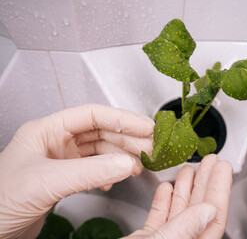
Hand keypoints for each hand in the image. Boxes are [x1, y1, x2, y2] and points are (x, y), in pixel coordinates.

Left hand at [0, 104, 153, 238]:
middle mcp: (56, 141)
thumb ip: (89, 172)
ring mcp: (62, 160)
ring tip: (138, 166)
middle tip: (149, 148)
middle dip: (127, 139)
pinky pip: (96, 169)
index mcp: (47, 130)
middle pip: (101, 132)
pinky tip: (114, 181)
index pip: (92, 115)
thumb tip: (125, 164)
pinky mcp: (66, 178)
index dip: (122, 119)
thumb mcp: (47, 181)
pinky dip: (110, 174)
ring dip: (121, 157)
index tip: (145, 127)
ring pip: (101, 151)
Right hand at [125, 154, 232, 238]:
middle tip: (211, 161)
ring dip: (184, 188)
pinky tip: (166, 188)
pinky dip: (163, 201)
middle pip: (198, 210)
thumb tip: (209, 210)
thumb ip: (186, 227)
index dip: (220, 189)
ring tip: (189, 169)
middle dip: (205, 182)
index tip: (223, 168)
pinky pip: (160, 217)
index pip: (213, 216)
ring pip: (179, 211)